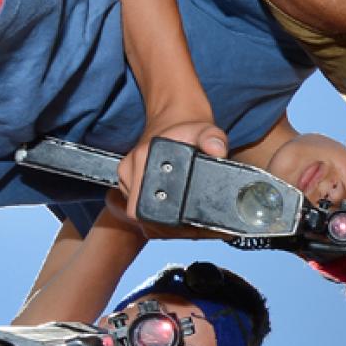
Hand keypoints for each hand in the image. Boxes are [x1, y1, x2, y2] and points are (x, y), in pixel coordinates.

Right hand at [112, 121, 229, 235]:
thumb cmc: (188, 126)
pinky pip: (143, 208)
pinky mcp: (132, 183)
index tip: (187, 227)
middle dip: (168, 228)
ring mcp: (128, 178)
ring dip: (164, 225)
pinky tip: (179, 216)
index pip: (140, 208)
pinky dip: (161, 217)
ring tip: (189, 224)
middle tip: (195, 229)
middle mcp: (130, 170)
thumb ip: (214, 139)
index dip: (163, 224)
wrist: (174, 116)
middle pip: (141, 217)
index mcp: (142, 159)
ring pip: (141, 216)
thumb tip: (217, 151)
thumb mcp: (207, 130)